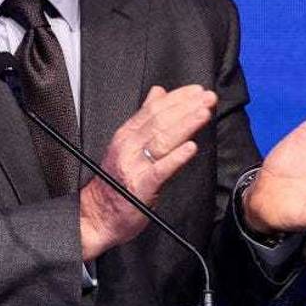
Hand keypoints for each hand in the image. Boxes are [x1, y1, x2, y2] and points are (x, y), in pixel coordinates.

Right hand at [79, 85, 216, 258]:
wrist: (96, 215)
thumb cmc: (115, 182)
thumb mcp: (126, 143)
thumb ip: (144, 118)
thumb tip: (158, 93)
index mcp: (126, 135)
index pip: (153, 109)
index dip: (177, 98)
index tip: (197, 90)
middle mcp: (128, 147)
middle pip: (160, 121)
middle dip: (187, 107)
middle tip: (208, 98)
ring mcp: (134, 166)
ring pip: (162, 140)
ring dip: (185, 125)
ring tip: (203, 114)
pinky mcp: (141, 187)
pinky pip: (160, 170)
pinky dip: (176, 157)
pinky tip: (191, 148)